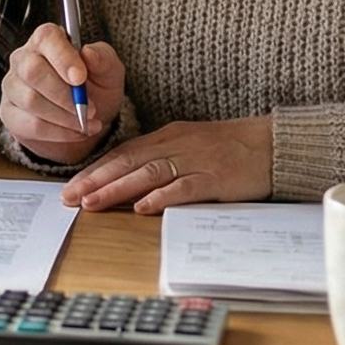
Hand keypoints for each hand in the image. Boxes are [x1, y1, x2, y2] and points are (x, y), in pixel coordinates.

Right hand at [0, 24, 125, 165]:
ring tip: (89, 123)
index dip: (62, 57)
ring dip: (65, 117)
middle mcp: (23, 58)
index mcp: (47, 40)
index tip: (80, 78)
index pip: (46, 38)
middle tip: (91, 109)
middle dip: (64, 94)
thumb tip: (89, 52)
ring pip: (31, 101)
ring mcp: (12, 86)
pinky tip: (77, 133)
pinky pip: (30, 125)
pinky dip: (59, 132)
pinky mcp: (9, 113)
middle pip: (32, 71)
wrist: (85, 120)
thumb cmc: (95, 87)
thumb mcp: (109, 72)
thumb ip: (103, 59)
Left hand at [61, 117, 272, 213]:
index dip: (96, 170)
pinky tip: (143, 207)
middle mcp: (178, 145)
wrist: (274, 143)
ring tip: (93, 202)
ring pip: (149, 173)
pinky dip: (162, 197)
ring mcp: (197, 160)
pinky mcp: (216, 177)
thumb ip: (163, 160)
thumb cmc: (233, 148)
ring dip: (118, 188)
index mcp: (169, 137)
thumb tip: (131, 183)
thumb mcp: (192, 147)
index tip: (72, 186)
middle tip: (71, 197)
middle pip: (129, 162)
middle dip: (96, 180)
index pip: (124, 153)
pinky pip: (185, 187)